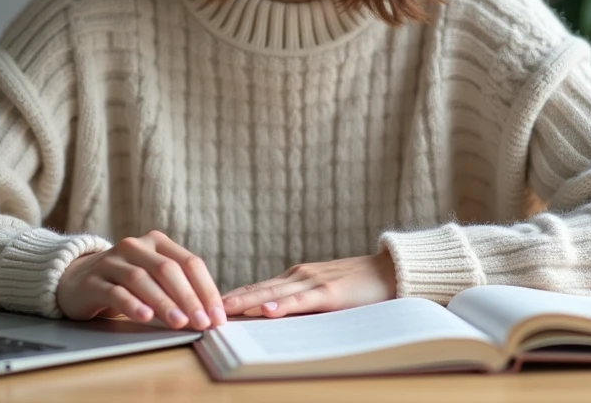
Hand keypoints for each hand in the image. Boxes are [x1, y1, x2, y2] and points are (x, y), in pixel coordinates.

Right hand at [56, 230, 224, 329]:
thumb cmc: (124, 282)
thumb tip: (211, 313)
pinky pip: (116, 292)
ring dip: (164, 303)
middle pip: (168, 270)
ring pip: (142, 280)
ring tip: (179, 323)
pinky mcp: (93, 281)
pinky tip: (146, 317)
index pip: (189, 262)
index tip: (217, 316)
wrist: (75, 280)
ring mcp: (112, 261)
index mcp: (157, 241)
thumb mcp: (153, 277)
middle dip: (189, 298)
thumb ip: (178, 288)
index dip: (206, 289)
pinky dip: (133, 305)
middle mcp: (135, 246)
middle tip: (202, 322)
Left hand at [221, 249, 397, 318]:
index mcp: (293, 278)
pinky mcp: (330, 291)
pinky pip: (301, 300)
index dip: (231, 298)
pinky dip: (282, 305)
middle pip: (255, 289)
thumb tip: (269, 321)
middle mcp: (297, 276)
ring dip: (245, 303)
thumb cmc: (358, 286)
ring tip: (221, 311)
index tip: (204, 308)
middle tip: (199, 310)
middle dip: (227, 301)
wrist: (390, 270)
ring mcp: (312, 281)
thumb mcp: (321, 293)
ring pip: (272, 294)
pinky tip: (266, 311)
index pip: (255, 289)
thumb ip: (298, 303)